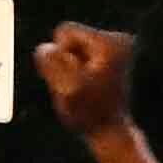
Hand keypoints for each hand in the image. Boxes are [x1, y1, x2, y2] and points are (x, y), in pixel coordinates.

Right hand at [33, 22, 139, 140]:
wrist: (109, 131)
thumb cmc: (88, 112)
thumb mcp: (66, 88)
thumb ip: (51, 64)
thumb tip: (44, 48)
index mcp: (109, 42)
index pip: (65, 30)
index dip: (60, 54)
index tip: (75, 77)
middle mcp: (118, 39)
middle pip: (69, 37)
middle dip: (66, 60)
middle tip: (80, 86)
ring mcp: (117, 48)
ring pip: (73, 48)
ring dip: (70, 68)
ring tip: (85, 89)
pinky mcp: (111, 57)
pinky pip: (80, 55)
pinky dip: (78, 71)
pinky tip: (88, 88)